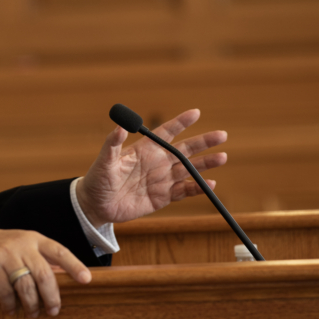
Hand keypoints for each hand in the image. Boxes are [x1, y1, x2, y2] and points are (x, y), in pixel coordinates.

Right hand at [0, 228, 90, 317]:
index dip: (74, 265)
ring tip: (32, 314)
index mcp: (33, 238)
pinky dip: (10, 305)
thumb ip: (37, 259)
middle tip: (54, 311)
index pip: (59, 251)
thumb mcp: (18, 246)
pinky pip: (5, 291)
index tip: (86, 280)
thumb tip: (60, 281)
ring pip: (26, 286)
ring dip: (31, 305)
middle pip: (45, 274)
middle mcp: (21, 244)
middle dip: (52, 297)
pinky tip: (10, 310)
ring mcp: (5, 254)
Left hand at [76, 109, 227, 227]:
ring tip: (222, 157)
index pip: (166, 133)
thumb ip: (112, 144)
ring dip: (205, 164)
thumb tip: (120, 126)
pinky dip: (197, 189)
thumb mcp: (104, 161)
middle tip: (222, 135)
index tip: (196, 112)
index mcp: (145, 150)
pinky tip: (209, 184)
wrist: (97, 205)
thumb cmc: (98, 180)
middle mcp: (157, 162)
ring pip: (188, 169)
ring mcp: (161, 180)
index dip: (181, 123)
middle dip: (203, 142)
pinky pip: (183, 191)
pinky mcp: (163, 197)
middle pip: (184, 150)